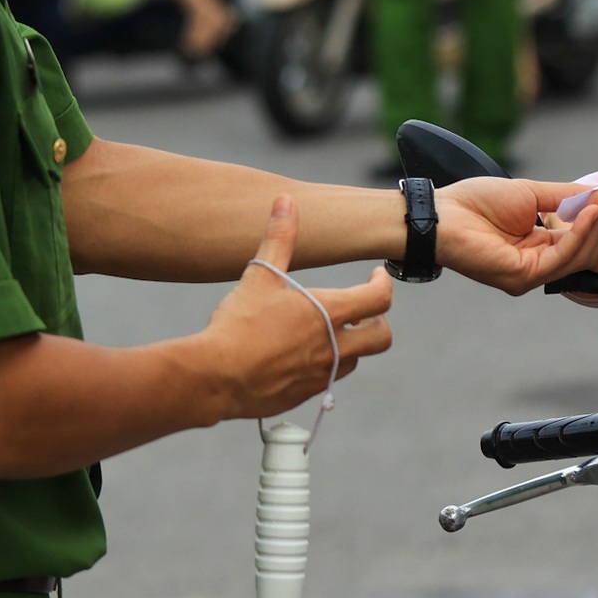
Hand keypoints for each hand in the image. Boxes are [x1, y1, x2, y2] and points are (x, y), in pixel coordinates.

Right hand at [197, 197, 392, 421]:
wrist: (213, 377)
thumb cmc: (238, 324)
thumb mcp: (260, 276)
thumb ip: (279, 238)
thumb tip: (286, 201)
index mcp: (329, 313)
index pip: (379, 299)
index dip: (383, 284)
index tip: (376, 276)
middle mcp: (333, 347)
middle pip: (381, 338)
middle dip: (377, 321)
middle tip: (360, 310)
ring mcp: (319, 375)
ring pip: (354, 360)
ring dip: (350, 345)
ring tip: (327, 330)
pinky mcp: (302, 395)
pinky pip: (326, 381)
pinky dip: (323, 366)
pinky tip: (299, 356)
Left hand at [436, 180, 597, 293]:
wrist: (441, 212)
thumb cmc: (474, 204)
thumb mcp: (530, 193)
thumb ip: (564, 197)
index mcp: (541, 247)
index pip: (584, 243)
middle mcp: (539, 265)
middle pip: (588, 253)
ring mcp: (532, 274)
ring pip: (580, 256)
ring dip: (597, 225)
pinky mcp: (524, 275)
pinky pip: (562, 255)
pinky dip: (581, 232)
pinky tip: (590, 211)